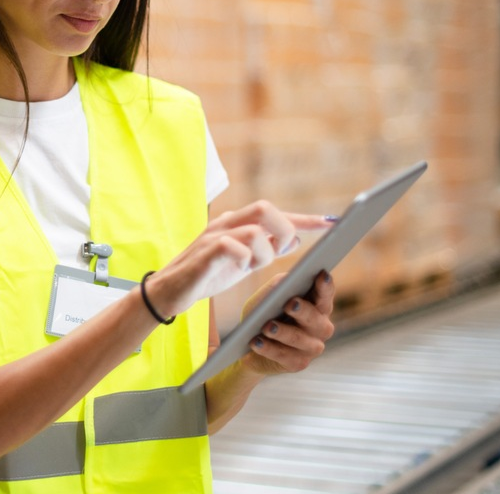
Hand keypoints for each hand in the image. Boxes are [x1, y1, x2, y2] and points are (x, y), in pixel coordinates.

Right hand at [144, 201, 332, 318]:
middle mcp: (225, 223)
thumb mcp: (242, 261)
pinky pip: (233, 246)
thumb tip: (296, 239)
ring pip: (255, 230)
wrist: (169, 291)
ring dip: (263, 252)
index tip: (331, 223)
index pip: (275, 214)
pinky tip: (238, 268)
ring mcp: (214, 236)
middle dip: (283, 229)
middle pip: (265, 208)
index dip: (303, 218)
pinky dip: (244, 258)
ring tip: (251, 266)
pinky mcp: (205, 253)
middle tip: (282, 251)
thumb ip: (267, 249)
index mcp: (236, 223)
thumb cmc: (205, 275)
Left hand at [239, 271, 335, 375]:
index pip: (325, 294)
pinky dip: (268, 348)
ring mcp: (312, 348)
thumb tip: (285, 281)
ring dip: (282, 332)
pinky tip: (256, 342)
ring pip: (298, 339)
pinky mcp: (298, 364)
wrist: (249, 343)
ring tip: (267, 327)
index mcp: (318, 307)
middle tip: (290, 303)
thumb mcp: (267, 297)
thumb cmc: (263, 313)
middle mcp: (321, 328)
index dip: (325, 286)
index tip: (322, 275)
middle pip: (315, 318)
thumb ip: (278, 286)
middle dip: (303, 310)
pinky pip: (283, 356)